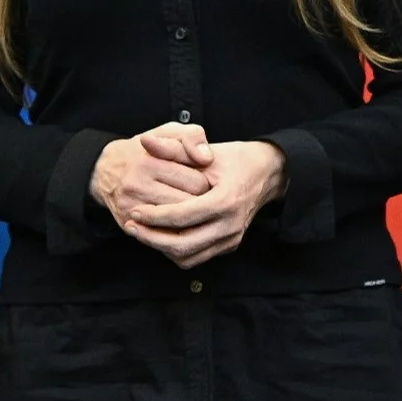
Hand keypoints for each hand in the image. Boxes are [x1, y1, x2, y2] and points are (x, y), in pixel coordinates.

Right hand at [90, 122, 214, 235]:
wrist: (106, 170)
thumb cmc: (146, 150)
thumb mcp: (170, 132)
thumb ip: (192, 137)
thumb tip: (206, 158)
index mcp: (150, 161)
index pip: (197, 182)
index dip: (207, 182)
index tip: (205, 179)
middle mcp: (137, 185)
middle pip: (188, 204)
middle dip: (201, 201)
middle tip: (201, 195)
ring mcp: (131, 206)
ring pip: (177, 222)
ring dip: (189, 216)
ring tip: (190, 205)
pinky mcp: (127, 224)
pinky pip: (161, 234)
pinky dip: (173, 229)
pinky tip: (177, 218)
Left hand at [123, 141, 285, 268]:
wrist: (269, 173)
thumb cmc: (237, 159)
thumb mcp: (207, 151)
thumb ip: (174, 148)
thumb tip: (145, 143)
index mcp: (225, 201)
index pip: (182, 217)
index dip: (154, 217)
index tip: (135, 211)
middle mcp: (230, 224)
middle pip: (182, 245)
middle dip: (152, 238)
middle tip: (132, 226)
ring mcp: (232, 238)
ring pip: (188, 257)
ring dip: (162, 248)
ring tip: (143, 232)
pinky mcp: (230, 244)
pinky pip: (197, 257)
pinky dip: (177, 251)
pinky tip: (163, 236)